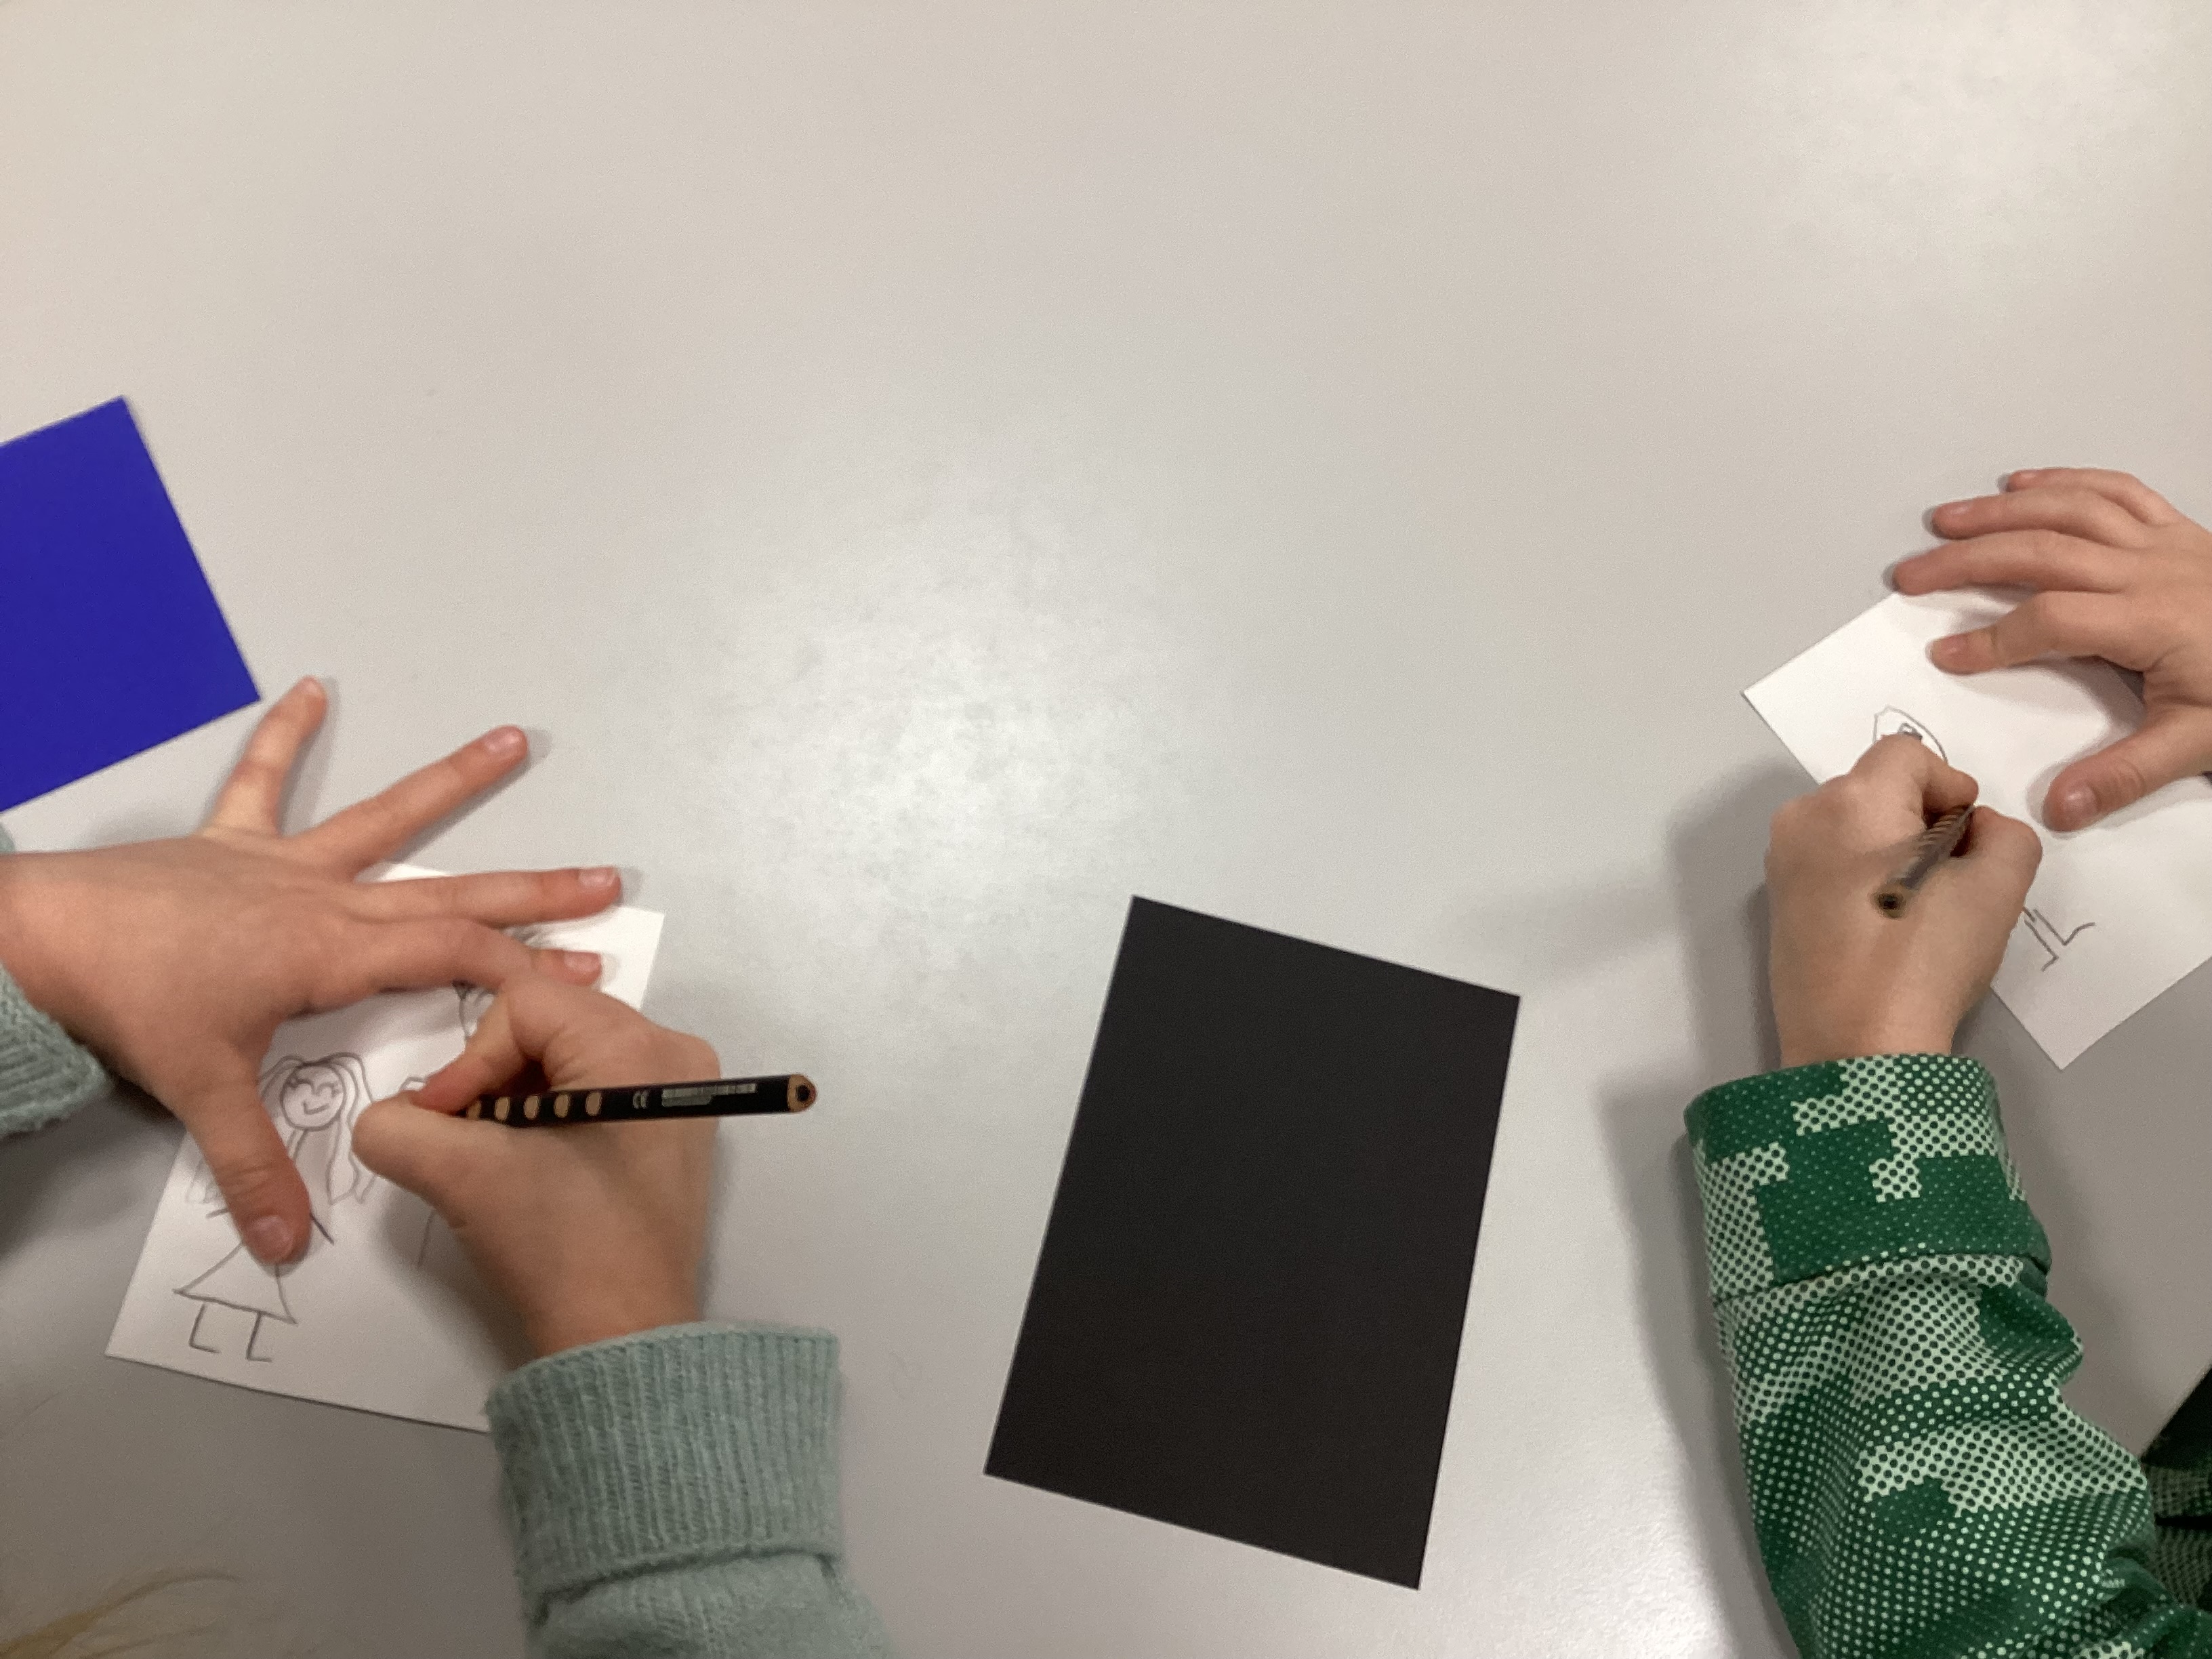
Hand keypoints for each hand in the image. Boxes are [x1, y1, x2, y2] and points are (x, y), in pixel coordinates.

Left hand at [0, 678, 617, 1263]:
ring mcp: (281, 862)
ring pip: (384, 819)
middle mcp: (324, 898)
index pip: (452, 954)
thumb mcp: (199, 1091)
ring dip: (451, 781)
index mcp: (332, 953)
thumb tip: (288, 1246)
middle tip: (602, 879)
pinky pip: (262, 781)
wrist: (41, 936)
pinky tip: (311, 690)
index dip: (523, 965)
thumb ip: (253, 1167)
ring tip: (513, 741)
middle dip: (532, 889)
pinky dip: (287, 735)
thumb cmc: (129, 1003)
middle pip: (450, 891)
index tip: (581, 972)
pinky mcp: (229, 843)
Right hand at [352, 977, 719, 1358]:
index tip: (444, 1121)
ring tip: (496, 1151)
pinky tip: (531, 1159)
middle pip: (551, 1020)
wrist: (622, 1334)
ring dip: (517, 1094)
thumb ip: (398, 1127)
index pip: (524, 1005)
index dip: (469, 1059)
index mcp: (638, 1048)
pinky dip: (550, 1109)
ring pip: (568, 1052)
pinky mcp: (670, 1124)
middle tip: (465, 1134)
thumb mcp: (461, 1175)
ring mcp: (678, 1089)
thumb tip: (390, 1114)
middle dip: (494, 1074)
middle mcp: (673, 1052)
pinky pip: (595, 1082)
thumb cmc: (558, 1246)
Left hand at [1767, 735, 2041, 1067]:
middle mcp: (1802, 819)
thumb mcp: (1998, 889)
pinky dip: (1863, 873)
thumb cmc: (1925, 960)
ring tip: (1922, 903)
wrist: (1855, 1048)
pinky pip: (1829, 860)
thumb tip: (1975, 828)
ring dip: (1892, 846)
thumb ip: (2006, 835)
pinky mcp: (1777, 901)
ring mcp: (1781, 862)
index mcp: (1849, 802)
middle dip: (1920, 816)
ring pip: (1851, 825)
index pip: (1907, 755)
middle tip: (1952, 872)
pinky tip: (1887, 922)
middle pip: (1875, 786)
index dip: (1949, 784)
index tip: (1968, 833)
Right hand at [1895, 468, 2211, 829]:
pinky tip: (2021, 484)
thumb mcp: (2200, 745)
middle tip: (1911, 576)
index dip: (1993, 637)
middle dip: (1969, 561)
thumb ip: (2125, 775)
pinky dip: (2064, 481)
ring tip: (1946, 522)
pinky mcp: (2176, 530)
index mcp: (2153, 621)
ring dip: (2001, 512)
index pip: (2052, 620)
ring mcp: (2164, 542)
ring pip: (2069, 510)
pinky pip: (2115, 490)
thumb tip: (2058, 807)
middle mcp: (2151, 570)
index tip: (1947, 655)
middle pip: (2043, 550)